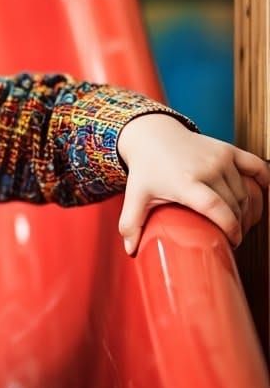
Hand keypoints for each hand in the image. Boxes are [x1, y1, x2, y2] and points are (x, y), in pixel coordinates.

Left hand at [117, 113, 269, 253]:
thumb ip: (131, 225)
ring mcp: (220, 157)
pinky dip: (263, 184)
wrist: (153, 135)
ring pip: (246, 192)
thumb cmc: (146, 169)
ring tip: (239, 223)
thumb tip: (131, 252)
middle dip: (238, 225)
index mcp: (185, 182)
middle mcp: (206, 168)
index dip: (230, 227)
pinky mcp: (229, 150)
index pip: (216, 208)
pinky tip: (257, 199)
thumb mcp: (136, 196)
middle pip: (235, 204)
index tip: (233, 242)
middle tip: (231, 236)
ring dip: (248, 211)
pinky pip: (258, 168)